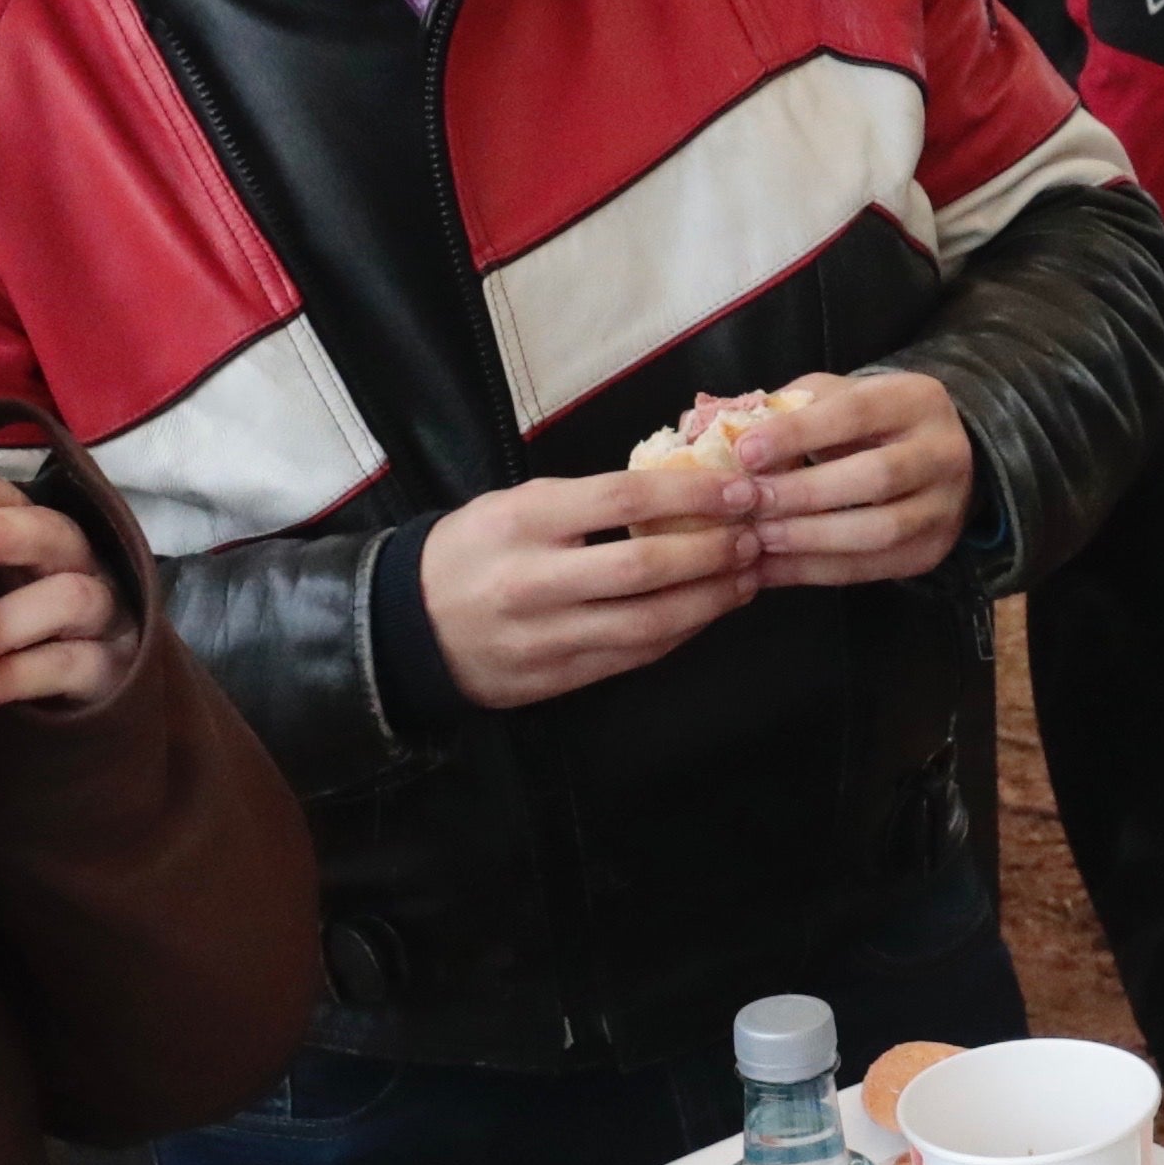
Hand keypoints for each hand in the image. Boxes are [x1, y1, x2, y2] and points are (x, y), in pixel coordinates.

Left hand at [0, 476, 127, 717]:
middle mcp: (75, 566)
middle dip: (5, 532)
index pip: (14, 498)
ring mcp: (98, 617)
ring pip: (72, 596)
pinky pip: (65, 664)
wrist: (60, 700)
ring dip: (11, 616)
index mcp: (35, 538)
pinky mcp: (106, 668)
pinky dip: (13, 677)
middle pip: (56, 531)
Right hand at [414, 462, 754, 707]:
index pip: (622, 500)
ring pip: (648, 623)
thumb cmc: (472, 550)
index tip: (739, 489)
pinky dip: (680, 633)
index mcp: (523, 522)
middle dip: (713, 552)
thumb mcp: (514, 504)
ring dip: (710, 600)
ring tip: (747, 576)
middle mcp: (534, 581)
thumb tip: (677, 485)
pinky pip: (633, 656)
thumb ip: (586, 499)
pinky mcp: (557, 678)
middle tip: (754, 535)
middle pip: (644, 568)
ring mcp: (546, 637)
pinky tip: (707, 611)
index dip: (691, 495)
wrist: (408, 627)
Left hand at [725, 370, 970, 588]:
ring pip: (879, 531)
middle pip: (876, 477)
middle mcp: (943, 453)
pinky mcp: (930, 552)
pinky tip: (769, 569)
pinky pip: (870, 569)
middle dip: (804, 493)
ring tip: (757, 539)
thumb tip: (714, 432)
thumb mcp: (834, 398)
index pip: (856, 412)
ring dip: (810, 538)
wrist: (934, 459)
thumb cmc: (867, 424)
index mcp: (916, 400)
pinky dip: (812, 571)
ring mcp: (944, 508)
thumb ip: (786, 409)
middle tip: (749, 503)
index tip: (745, 451)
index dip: (798, 432)